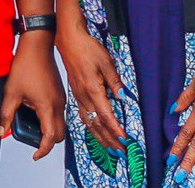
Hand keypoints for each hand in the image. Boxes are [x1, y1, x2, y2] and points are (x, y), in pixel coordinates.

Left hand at [0, 33, 67, 159]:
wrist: (38, 45)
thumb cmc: (26, 65)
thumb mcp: (11, 92)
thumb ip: (6, 115)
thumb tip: (1, 131)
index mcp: (47, 107)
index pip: (49, 138)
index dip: (42, 151)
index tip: (34, 155)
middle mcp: (58, 104)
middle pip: (59, 134)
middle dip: (48, 143)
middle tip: (32, 141)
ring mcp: (60, 98)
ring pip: (60, 123)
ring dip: (50, 130)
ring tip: (32, 125)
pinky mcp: (59, 92)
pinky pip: (59, 112)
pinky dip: (51, 118)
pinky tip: (35, 110)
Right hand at [55, 26, 127, 156]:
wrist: (69, 42)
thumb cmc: (87, 48)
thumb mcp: (106, 62)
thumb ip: (114, 81)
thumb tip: (123, 96)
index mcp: (92, 89)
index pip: (106, 115)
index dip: (116, 130)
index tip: (125, 140)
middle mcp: (84, 97)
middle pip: (97, 125)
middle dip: (110, 140)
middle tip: (121, 151)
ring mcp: (78, 97)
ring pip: (89, 123)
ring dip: (101, 137)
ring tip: (111, 148)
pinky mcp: (76, 94)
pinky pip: (84, 116)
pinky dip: (92, 128)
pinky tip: (97, 131)